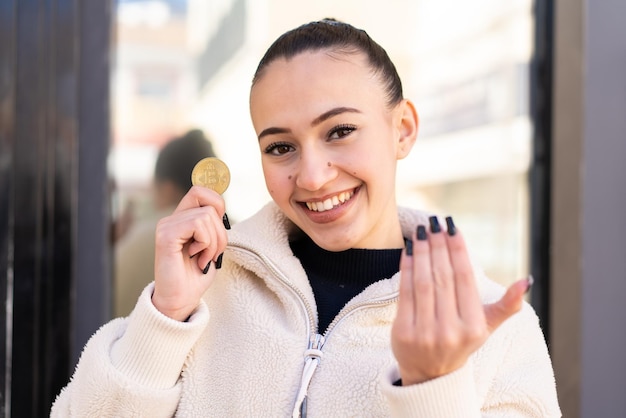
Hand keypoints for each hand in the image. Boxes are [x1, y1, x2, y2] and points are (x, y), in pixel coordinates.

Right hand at [152, 186, 227, 320]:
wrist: (181, 299)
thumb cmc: (196, 274)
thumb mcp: (212, 245)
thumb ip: (214, 225)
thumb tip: (222, 212)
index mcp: (183, 218)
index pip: (201, 191)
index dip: (218, 204)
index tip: (219, 231)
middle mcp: (172, 218)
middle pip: (210, 203)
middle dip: (221, 229)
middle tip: (213, 250)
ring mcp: (167, 225)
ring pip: (206, 215)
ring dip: (214, 242)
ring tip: (203, 258)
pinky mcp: (165, 236)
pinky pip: (197, 224)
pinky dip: (205, 243)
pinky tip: (196, 257)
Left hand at [390, 216, 529, 384]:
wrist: (430, 374)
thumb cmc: (462, 341)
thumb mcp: (487, 327)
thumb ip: (507, 305)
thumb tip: (527, 281)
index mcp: (474, 326)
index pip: (464, 278)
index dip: (458, 250)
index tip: (452, 227)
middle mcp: (450, 330)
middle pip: (442, 277)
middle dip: (438, 246)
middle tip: (434, 223)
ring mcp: (425, 332)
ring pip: (423, 282)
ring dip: (422, 252)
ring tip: (420, 231)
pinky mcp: (403, 332)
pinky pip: (405, 292)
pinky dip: (406, 268)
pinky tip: (408, 250)